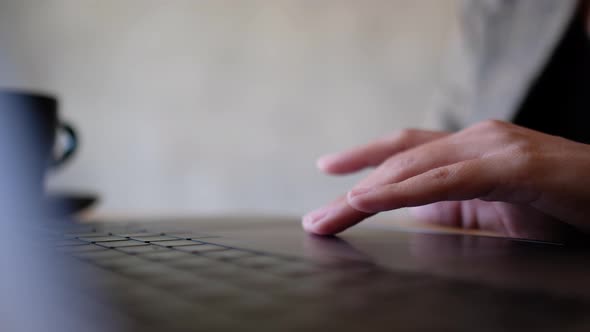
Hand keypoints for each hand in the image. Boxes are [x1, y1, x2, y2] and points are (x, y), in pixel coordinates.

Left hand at [302, 120, 589, 240]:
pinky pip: (445, 180)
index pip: (406, 153)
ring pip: (414, 168)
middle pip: (400, 162)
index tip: (330, 172)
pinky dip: (402, 191)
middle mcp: (476, 139)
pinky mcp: (512, 166)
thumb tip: (413, 210)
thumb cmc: (563, 207)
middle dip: (354, 189)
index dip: (365, 159)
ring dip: (365, 193)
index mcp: (470, 150)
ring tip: (329, 215)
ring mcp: (493, 148)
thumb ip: (454, 205)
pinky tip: (369, 200)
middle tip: (318, 217)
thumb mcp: (495, 210)